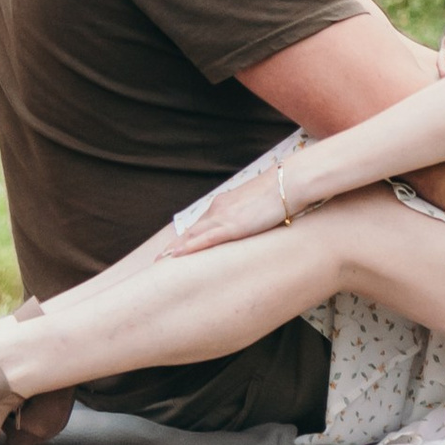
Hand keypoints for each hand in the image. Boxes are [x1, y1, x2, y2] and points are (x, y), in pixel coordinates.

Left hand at [156, 161, 302, 258]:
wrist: (288, 183)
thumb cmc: (278, 194)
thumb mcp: (258, 208)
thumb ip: (249, 218)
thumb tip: (251, 228)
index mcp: (224, 205)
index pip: (199, 225)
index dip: (185, 239)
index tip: (172, 250)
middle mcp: (218, 209)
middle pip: (191, 231)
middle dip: (174, 246)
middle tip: (157, 259)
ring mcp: (223, 216)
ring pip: (192, 235)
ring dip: (175, 249)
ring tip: (160, 261)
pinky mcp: (232, 226)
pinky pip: (206, 239)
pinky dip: (189, 247)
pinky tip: (177, 255)